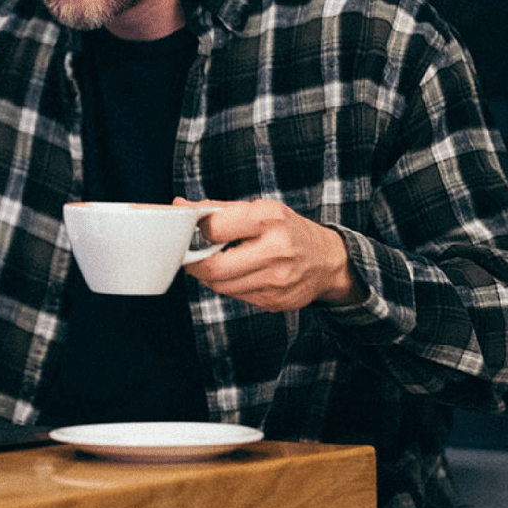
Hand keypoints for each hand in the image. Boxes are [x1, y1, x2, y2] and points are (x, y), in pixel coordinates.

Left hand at [175, 198, 364, 311]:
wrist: (328, 260)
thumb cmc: (288, 230)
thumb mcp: (260, 209)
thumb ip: (217, 209)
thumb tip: (179, 206)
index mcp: (269, 219)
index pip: (215, 229)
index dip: (198, 231)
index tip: (196, 231)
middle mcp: (276, 250)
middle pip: (214, 267)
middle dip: (195, 263)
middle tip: (192, 256)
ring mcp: (277, 280)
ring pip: (220, 286)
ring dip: (210, 276)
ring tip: (217, 262)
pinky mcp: (275, 302)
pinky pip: (235, 296)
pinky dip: (228, 286)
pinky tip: (238, 274)